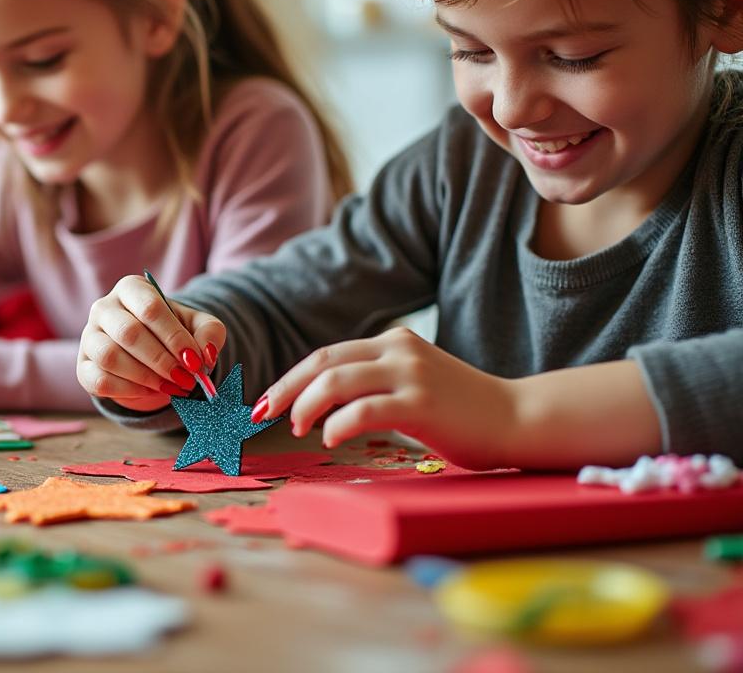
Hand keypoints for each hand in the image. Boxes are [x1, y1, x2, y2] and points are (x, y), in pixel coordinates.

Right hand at [77, 275, 225, 412]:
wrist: (149, 352)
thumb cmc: (172, 333)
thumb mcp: (197, 327)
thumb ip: (209, 334)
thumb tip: (205, 356)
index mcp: (131, 289)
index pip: (150, 307)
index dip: (174, 337)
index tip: (194, 361)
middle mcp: (104, 308)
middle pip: (129, 332)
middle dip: (161, 361)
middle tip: (184, 379)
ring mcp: (89, 336)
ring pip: (109, 357)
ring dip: (145, 377)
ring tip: (170, 387)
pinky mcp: (82, 366)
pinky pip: (99, 381)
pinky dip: (128, 390)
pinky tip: (150, 390)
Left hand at [264, 327, 518, 469]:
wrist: (518, 419)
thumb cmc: (463, 411)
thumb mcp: (414, 381)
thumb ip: (377, 380)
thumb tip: (324, 400)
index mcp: (394, 341)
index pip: (327, 355)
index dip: (290, 378)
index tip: (266, 401)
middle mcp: (399, 350)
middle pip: (322, 363)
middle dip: (285, 390)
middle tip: (262, 414)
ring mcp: (411, 375)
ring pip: (335, 383)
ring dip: (306, 407)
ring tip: (299, 429)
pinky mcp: (421, 404)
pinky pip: (363, 410)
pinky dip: (336, 425)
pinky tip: (329, 439)